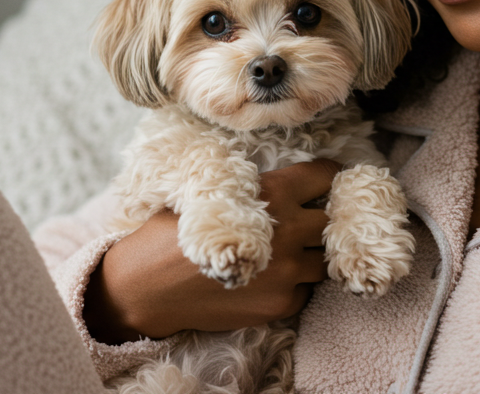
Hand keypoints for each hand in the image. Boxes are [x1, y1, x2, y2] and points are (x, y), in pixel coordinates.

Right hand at [83, 159, 338, 342]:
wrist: (148, 286)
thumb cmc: (171, 231)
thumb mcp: (213, 193)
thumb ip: (257, 188)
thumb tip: (290, 180)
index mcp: (273, 193)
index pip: (325, 177)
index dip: (326, 178)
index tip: (322, 183)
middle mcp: (288, 231)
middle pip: (332, 220)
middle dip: (320, 218)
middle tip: (303, 220)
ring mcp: (287, 272)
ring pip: (324, 258)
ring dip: (310, 254)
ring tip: (285, 253)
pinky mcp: (281, 303)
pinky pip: (306, 290)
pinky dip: (294, 284)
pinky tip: (267, 278)